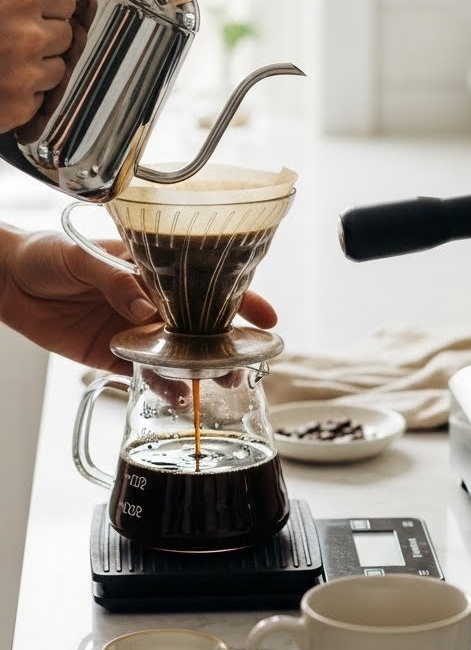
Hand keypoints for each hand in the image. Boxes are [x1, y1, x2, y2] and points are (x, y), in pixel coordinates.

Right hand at [0, 0, 78, 129]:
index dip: (45, 2)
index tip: (25, 7)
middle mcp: (27, 37)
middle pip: (65, 35)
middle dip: (42, 33)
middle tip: (6, 33)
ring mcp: (24, 75)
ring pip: (58, 69)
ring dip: (36, 65)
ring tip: (0, 57)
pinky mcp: (18, 107)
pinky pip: (39, 98)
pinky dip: (22, 93)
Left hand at [0, 227, 277, 373]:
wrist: (7, 281)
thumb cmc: (46, 254)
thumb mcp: (83, 258)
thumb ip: (116, 281)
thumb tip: (145, 307)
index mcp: (151, 270)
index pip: (203, 283)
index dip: (239, 298)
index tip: (266, 317)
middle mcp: (149, 302)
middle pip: (200, 325)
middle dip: (227, 344)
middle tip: (245, 362)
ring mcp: (134, 330)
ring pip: (178, 354)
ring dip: (200, 370)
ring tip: (220, 384)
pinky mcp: (112, 356)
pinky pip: (145, 374)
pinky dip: (162, 386)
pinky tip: (178, 395)